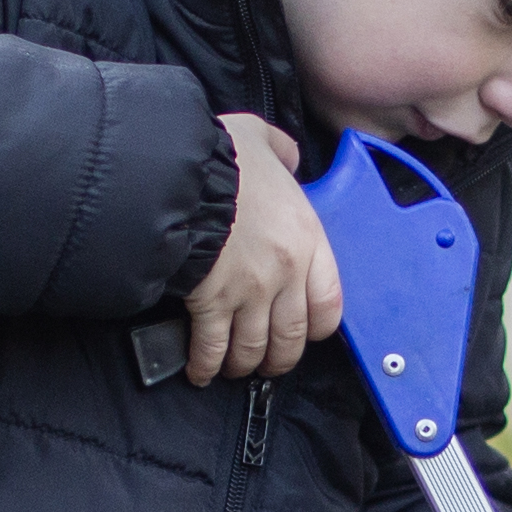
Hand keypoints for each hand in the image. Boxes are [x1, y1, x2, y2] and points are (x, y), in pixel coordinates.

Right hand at [187, 114, 339, 383]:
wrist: (182, 173)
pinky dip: (205, 364)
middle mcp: (286, 273)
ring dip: (243, 364)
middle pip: (291, 336)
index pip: (329, 303)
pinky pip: (213, 347)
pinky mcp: (211, 302)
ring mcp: (250, 292)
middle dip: (278, 358)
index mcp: (307, 238)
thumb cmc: (221, 155)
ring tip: (233, 367)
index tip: (304, 332)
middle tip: (267, 362)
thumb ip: (284, 152)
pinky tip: (200, 370)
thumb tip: (288, 158)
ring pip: (254, 348)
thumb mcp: (263, 140)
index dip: (316, 327)